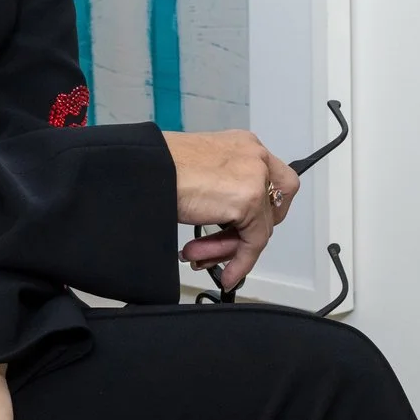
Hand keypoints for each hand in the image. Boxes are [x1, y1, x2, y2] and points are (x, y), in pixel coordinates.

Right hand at [165, 129, 298, 292]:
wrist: (146, 169)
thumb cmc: (161, 166)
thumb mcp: (202, 171)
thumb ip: (224, 186)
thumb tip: (230, 217)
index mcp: (244, 146)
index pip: (272, 181)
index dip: (262, 209)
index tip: (244, 227)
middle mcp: (255, 156)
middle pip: (273, 205)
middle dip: (250, 231)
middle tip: (224, 246)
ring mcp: (255, 176)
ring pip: (260, 227)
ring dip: (231, 250)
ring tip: (201, 258)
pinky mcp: (250, 199)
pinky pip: (254, 241)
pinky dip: (241, 262)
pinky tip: (226, 274)